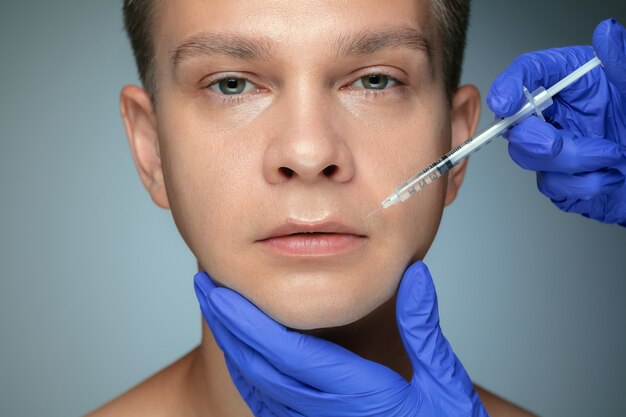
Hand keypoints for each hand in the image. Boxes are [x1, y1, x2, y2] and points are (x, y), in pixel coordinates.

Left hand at [194, 262, 488, 416]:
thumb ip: (424, 329)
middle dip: (228, 325)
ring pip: (258, 388)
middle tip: (204, 287)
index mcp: (357, 395)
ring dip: (232, 347)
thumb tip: (414, 273)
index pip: (287, 353)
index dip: (249, 321)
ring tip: (216, 310)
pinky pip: (268, 406)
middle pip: (261, 367)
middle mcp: (327, 414)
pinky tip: (240, 355)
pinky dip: (247, 375)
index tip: (221, 290)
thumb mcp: (445, 382)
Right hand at [487, 18, 625, 225]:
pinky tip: (609, 175)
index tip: (506, 101)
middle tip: (555, 142)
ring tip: (613, 156)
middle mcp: (555, 112)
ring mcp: (552, 147)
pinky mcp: (557, 177)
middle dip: (533, 137)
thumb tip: (608, 33)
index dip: (509, 85)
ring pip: (530, 157)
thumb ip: (620, 61)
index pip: (527, 72)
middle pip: (515, 123)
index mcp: (569, 80)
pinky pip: (552, 184)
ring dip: (573, 162)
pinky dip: (583, 184)